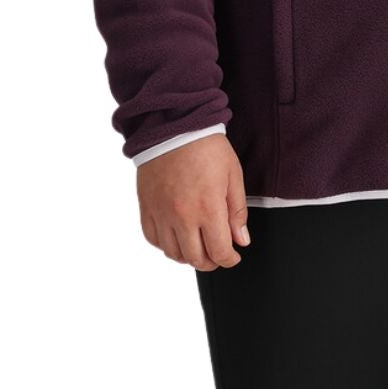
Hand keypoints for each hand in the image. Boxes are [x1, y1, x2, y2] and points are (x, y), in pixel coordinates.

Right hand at [136, 135, 251, 269]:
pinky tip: (176, 236)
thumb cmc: (207, 148)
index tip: (233, 257)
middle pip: (195, 259)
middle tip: (217, 254)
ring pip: (173, 253)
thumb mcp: (233, 177)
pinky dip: (165, 244)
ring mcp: (161, 213)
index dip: (229, 260)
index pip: (219, 252)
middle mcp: (182, 216)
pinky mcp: (146, 206)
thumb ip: (237, 213)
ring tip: (198, 247)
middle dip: (211, 262)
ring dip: (188, 256)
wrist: (174, 126)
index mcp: (208, 208)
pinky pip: (153, 238)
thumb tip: (241, 241)